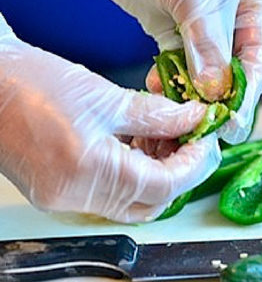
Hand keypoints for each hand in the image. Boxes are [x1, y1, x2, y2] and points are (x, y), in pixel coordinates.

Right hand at [0, 15, 219, 222]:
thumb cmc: (33, 80)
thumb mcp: (104, 95)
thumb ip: (155, 113)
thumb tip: (191, 118)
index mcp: (90, 170)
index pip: (164, 186)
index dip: (194, 164)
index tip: (206, 140)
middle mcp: (77, 194)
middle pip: (151, 201)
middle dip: (180, 171)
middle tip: (191, 138)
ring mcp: (65, 196)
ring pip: (132, 200)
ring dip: (157, 172)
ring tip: (166, 135)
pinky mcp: (60, 189)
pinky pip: (110, 193)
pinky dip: (132, 172)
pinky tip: (138, 143)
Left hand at [59, 0, 261, 142]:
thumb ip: (208, 46)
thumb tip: (215, 91)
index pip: (257, 53)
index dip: (248, 90)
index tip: (234, 121)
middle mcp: (232, 12)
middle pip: (233, 66)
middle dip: (219, 97)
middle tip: (207, 127)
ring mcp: (201, 23)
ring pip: (205, 69)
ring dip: (192, 92)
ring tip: (179, 114)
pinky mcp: (174, 30)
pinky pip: (179, 64)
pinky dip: (171, 79)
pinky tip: (160, 89)